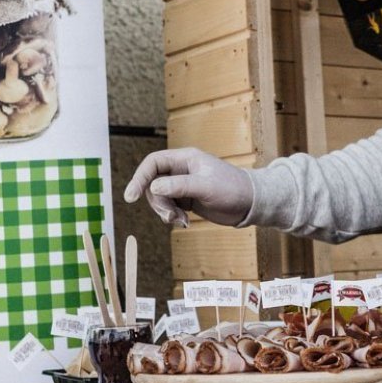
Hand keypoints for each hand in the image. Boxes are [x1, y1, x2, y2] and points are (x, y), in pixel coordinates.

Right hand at [123, 147, 253, 227]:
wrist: (251, 204)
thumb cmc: (233, 189)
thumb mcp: (206, 187)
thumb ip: (179, 186)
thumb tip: (153, 186)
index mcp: (185, 159)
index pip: (153, 163)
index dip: (139, 178)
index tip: (130, 197)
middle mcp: (181, 170)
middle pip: (153, 184)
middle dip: (158, 203)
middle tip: (170, 216)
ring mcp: (183, 185)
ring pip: (160, 198)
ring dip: (165, 212)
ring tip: (180, 221)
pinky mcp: (187, 199)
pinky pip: (169, 207)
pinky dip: (172, 217)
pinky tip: (185, 223)